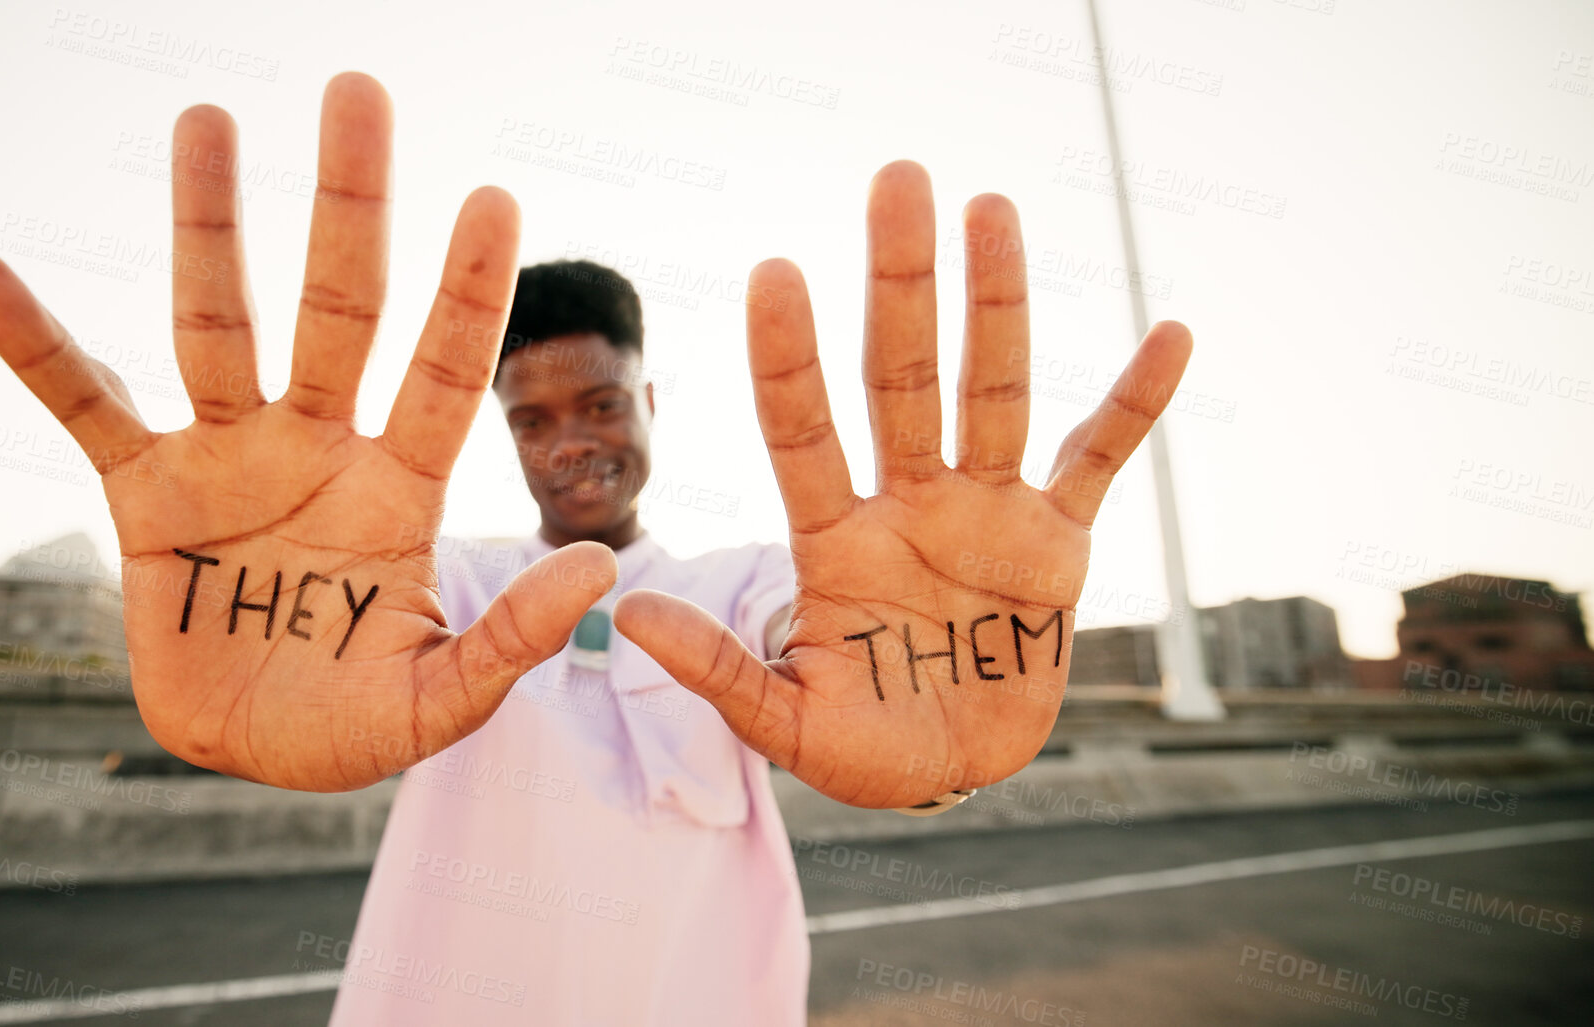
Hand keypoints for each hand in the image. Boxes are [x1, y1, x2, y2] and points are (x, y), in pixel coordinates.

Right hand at [0, 74, 615, 791]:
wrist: (248, 754)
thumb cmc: (351, 724)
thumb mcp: (436, 701)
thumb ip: (511, 639)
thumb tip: (602, 566)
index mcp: (397, 491)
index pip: (444, 375)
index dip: (469, 294)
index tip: (496, 197)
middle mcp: (315, 448)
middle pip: (339, 311)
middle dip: (350, 208)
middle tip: (358, 90)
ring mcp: (226, 459)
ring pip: (217, 327)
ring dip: (209, 227)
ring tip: (205, 118)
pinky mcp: (142, 494)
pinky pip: (82, 405)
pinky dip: (33, 346)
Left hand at [614, 162, 1191, 808]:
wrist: (951, 771)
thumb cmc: (861, 746)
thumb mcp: (785, 724)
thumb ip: (719, 670)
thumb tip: (631, 610)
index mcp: (835, 542)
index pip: (802, 433)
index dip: (788, 361)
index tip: (773, 273)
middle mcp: (908, 505)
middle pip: (901, 377)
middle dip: (899, 284)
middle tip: (897, 179)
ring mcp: (985, 513)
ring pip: (992, 393)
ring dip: (998, 305)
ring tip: (992, 207)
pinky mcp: (1057, 544)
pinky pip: (1101, 460)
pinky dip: (1137, 404)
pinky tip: (1169, 332)